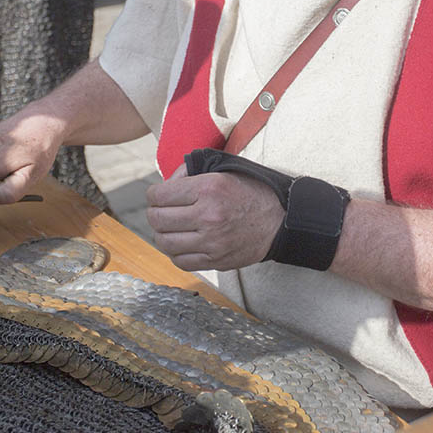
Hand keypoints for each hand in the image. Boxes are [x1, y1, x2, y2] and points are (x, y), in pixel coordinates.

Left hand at [146, 167, 285, 270]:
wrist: (279, 222)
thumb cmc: (251, 193)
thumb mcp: (224, 171)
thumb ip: (192, 173)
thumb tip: (165, 183)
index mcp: (209, 188)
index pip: (160, 195)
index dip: (153, 194)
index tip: (157, 195)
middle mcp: (208, 216)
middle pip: (158, 220)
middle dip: (154, 213)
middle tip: (160, 211)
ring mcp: (211, 242)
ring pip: (164, 243)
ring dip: (162, 234)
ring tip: (170, 228)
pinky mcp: (215, 261)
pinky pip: (180, 261)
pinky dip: (175, 252)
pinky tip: (182, 242)